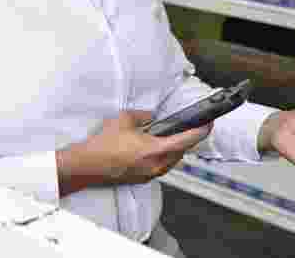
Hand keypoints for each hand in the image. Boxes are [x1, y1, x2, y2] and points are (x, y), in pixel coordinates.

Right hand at [83, 109, 211, 184]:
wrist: (86, 166)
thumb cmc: (102, 145)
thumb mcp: (125, 119)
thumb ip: (144, 116)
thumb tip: (151, 117)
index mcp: (155, 150)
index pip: (187, 140)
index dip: (201, 130)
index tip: (209, 123)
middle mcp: (156, 165)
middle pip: (182, 151)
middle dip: (188, 138)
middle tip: (191, 126)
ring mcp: (150, 174)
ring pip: (173, 160)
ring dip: (175, 148)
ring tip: (173, 135)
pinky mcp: (143, 179)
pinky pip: (162, 166)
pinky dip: (164, 156)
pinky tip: (157, 147)